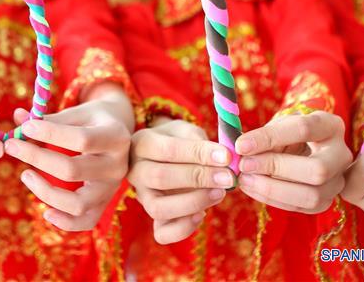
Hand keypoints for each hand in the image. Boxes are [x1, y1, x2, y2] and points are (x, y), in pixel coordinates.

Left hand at [4, 92, 130, 231]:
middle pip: (73, 170)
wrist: (119, 135)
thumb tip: (18, 117)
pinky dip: (65, 222)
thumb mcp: (79, 113)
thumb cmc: (94, 120)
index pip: (81, 139)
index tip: (26, 127)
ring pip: (78, 204)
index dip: (50, 133)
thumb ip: (50, 118)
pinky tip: (44, 211)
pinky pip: (86, 222)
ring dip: (45, 192)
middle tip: (12, 146)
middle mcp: (117, 166)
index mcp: (116, 137)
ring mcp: (111, 189)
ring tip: (25, 174)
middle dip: (37, 158)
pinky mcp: (104, 204)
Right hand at [128, 118, 235, 243]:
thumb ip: (198, 140)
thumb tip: (222, 156)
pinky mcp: (153, 217)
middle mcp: (136, 171)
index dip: (198, 153)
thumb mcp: (185, 130)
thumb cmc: (178, 140)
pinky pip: (162, 233)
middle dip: (199, 178)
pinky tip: (203, 214)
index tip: (226, 156)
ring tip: (219, 193)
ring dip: (193, 202)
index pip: (168, 149)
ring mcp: (142, 197)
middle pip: (161, 178)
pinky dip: (184, 228)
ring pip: (158, 208)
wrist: (165, 156)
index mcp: (142, 144)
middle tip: (227, 177)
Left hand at [236, 111, 351, 213]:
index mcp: (330, 126)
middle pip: (317, 169)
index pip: (303, 129)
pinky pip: (301, 208)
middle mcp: (341, 155)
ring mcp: (337, 182)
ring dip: (272, 189)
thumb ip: (263, 136)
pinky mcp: (326, 201)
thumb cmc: (288, 134)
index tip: (240, 145)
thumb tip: (240, 150)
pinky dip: (271, 199)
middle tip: (244, 165)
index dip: (269, 137)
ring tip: (245, 179)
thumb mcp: (278, 126)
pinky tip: (251, 188)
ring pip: (312, 195)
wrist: (302, 149)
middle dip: (275, 168)